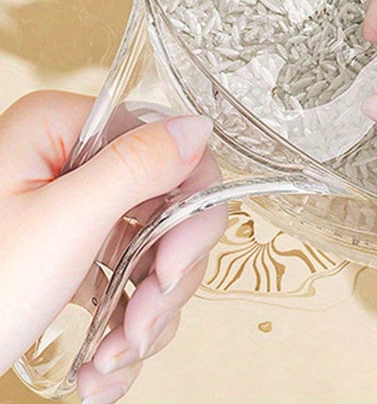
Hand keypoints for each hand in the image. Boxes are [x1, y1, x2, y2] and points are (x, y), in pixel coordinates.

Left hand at [0, 91, 226, 402]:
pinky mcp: (72, 254)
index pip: (171, 149)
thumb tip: (199, 127)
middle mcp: (71, 164)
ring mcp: (73, 211)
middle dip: (164, 279)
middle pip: (170, 206)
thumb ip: (136, 167)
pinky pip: (128, 279)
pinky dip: (124, 328)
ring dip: (145, 315)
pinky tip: (101, 367)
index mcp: (62, 131)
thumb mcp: (60, 226)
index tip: (171, 269)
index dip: (189, 211)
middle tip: (140, 325)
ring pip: (156, 250)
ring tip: (108, 360)